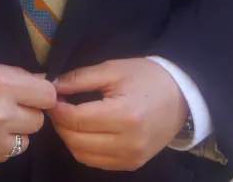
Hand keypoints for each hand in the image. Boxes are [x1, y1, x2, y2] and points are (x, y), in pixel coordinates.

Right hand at [0, 58, 56, 164]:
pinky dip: (3, 144)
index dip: (43, 93)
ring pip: (27, 139)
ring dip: (17, 130)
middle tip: (12, 104)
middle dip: (28, 111)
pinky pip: (9, 153)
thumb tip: (41, 80)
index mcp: (2, 84)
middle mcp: (2, 114)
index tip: (35, 91)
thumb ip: (15, 75)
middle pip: (38, 119)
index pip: (47, 94)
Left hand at [50, 58, 187, 170]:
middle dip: (60, 124)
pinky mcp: (132, 164)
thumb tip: (53, 86)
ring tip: (68, 118)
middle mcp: (127, 143)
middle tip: (57, 107)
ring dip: (69, 138)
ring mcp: (131, 158)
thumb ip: (80, 78)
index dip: (58, 110)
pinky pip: (97, 162)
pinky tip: (84, 131)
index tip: (51, 98)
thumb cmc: (147, 77)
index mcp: (123, 115)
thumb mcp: (113, 69)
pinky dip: (84, 149)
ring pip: (83, 155)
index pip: (76, 120)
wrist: (181, 96)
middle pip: (77, 140)